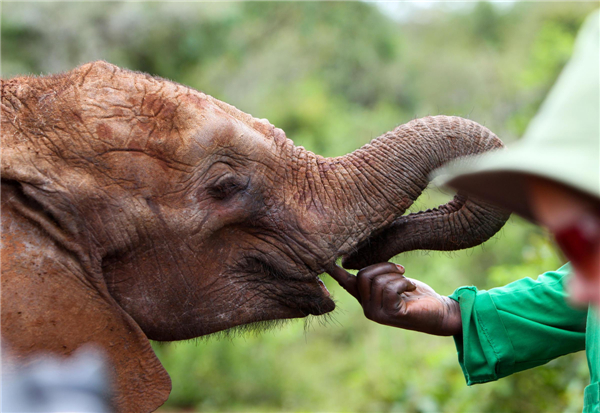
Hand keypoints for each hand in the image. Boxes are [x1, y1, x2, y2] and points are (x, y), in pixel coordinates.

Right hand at [328, 263, 461, 335]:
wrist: (438, 311)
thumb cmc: (415, 293)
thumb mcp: (391, 280)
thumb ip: (375, 274)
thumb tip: (356, 260)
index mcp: (364, 296)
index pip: (343, 281)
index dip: (332, 270)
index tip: (321, 260)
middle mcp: (366, 307)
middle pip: (363, 275)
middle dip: (383, 266)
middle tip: (400, 269)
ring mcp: (377, 314)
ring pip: (377, 281)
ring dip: (396, 275)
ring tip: (407, 281)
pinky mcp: (390, 315)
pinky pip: (390, 288)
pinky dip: (403, 282)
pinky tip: (411, 288)